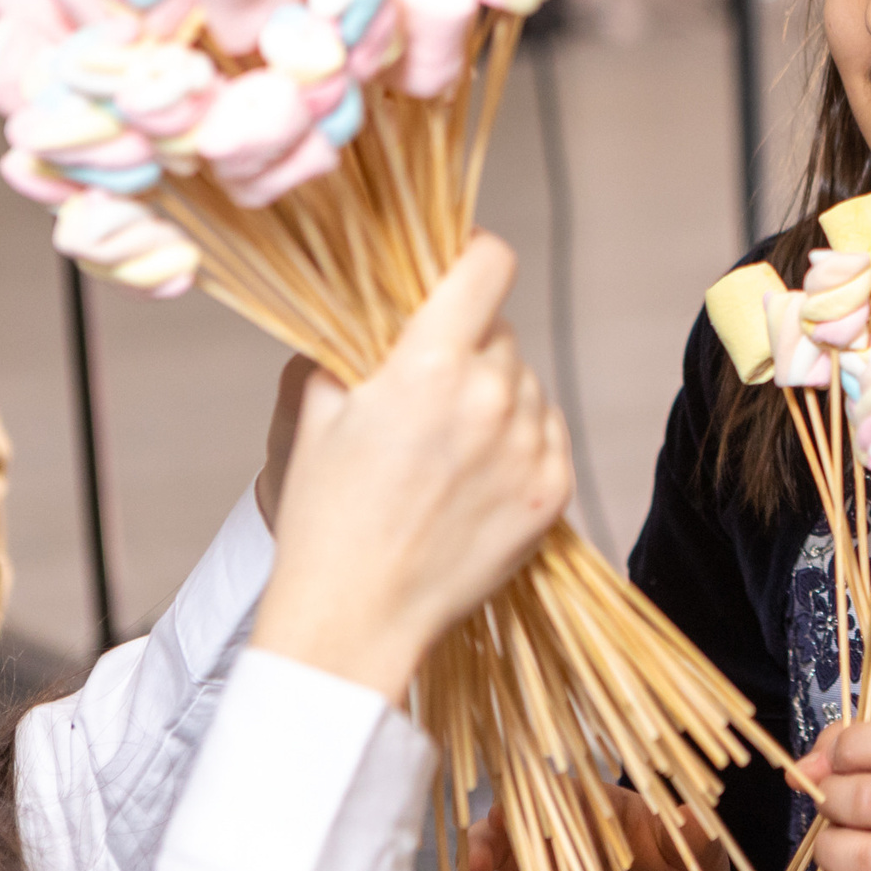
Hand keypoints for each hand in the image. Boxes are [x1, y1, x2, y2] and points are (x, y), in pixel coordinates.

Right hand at [250, 235, 571, 700]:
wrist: (358, 616)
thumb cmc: (327, 516)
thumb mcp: (317, 411)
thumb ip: (356, 341)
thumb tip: (378, 300)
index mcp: (431, 367)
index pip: (488, 264)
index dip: (472, 254)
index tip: (456, 270)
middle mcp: (493, 399)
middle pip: (501, 331)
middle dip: (466, 346)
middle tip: (425, 390)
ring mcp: (530, 448)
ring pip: (526, 383)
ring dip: (495, 396)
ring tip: (443, 448)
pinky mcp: (554, 491)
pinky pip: (547, 431)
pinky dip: (518, 440)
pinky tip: (472, 474)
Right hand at [455, 786, 724, 870]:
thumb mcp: (697, 857)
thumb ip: (691, 838)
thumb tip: (691, 816)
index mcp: (585, 814)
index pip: (544, 799)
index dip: (521, 805)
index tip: (503, 816)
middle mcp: (549, 854)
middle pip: (502, 844)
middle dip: (482, 852)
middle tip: (476, 870)